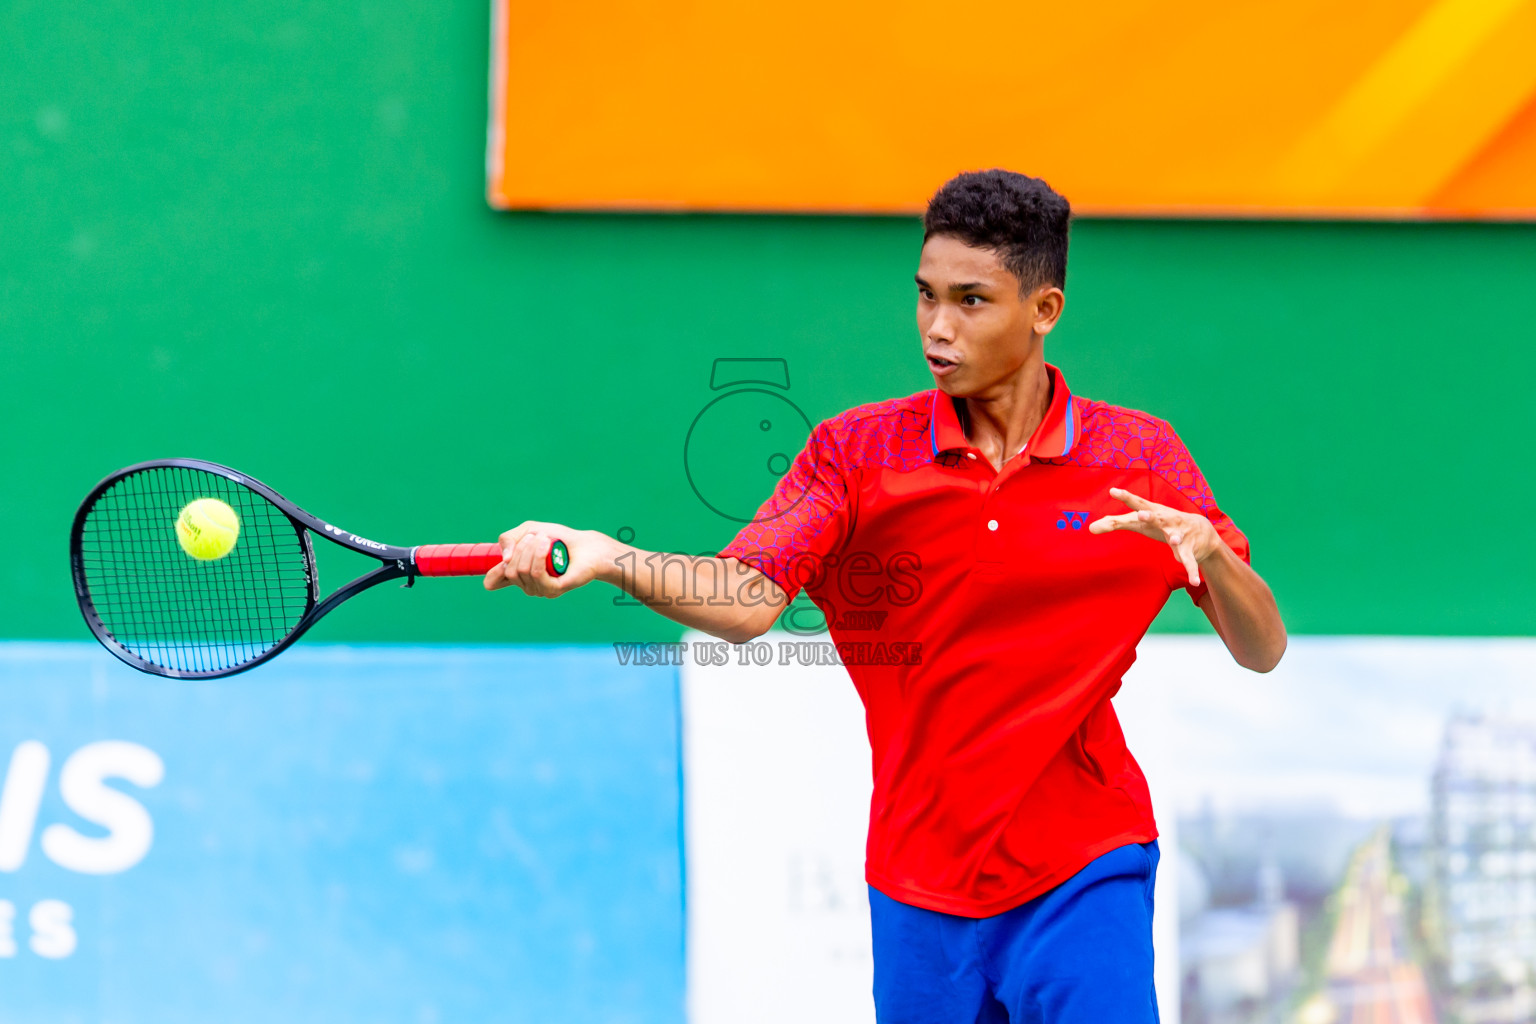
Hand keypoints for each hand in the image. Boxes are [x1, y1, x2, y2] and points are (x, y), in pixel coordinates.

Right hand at [483, 521, 617, 596]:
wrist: (586, 544)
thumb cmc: (558, 539)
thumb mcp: (528, 531)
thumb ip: (509, 539)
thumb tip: (505, 560)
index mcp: (519, 573)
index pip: (496, 581)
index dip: (493, 574)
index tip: (501, 563)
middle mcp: (527, 584)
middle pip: (509, 570)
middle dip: (520, 548)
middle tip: (536, 536)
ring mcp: (540, 589)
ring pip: (522, 571)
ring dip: (531, 549)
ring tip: (545, 539)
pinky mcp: (553, 590)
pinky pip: (537, 574)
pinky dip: (539, 556)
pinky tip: (547, 546)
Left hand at [1088, 487, 1221, 586]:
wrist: (1200, 529)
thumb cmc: (1160, 523)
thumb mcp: (1138, 522)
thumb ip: (1115, 523)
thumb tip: (1090, 527)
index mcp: (1152, 512)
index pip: (1136, 503)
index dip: (1125, 497)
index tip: (1113, 491)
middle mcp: (1165, 520)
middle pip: (1155, 517)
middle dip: (1149, 516)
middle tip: (1141, 514)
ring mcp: (1178, 534)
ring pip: (1176, 536)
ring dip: (1175, 538)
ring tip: (1174, 541)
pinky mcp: (1188, 549)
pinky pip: (1188, 561)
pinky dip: (1191, 571)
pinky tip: (1195, 581)